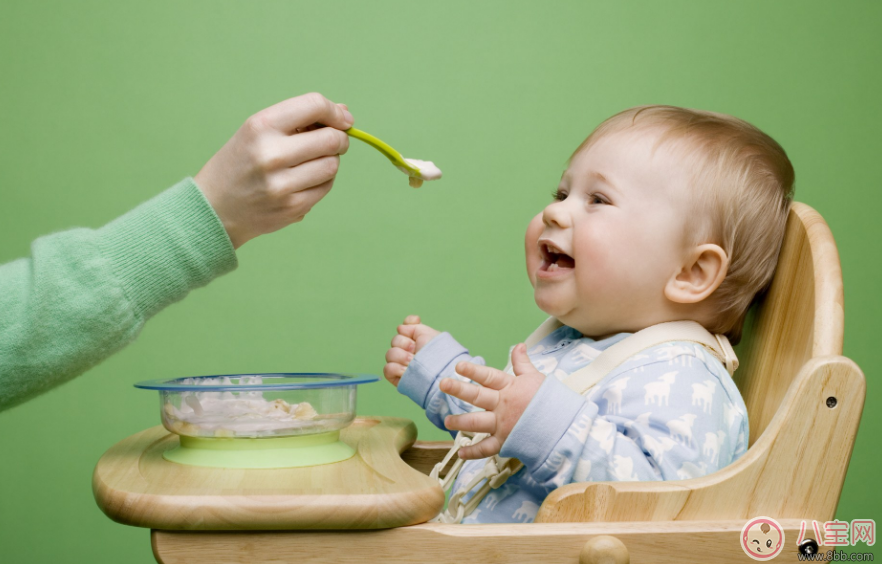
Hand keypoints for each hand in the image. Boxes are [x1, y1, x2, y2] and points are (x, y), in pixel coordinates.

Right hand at [194, 92, 353, 247]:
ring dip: (330, 161)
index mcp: (261, 126)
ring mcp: (282, 184)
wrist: (215, 208)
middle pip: (331, 139)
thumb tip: (344, 111)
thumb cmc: (241, 163)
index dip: (335, 112)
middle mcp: (271, 154)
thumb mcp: (258, 131)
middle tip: (335, 141)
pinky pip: (326, 186)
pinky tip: (305, 180)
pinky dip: (323, 181)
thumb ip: (299, 119)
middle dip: (340, 138)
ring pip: (332, 165)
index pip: (314, 106)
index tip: (344, 119)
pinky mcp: (293, 207)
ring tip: (312, 161)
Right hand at [383, 315, 439, 386]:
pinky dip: (396, 368)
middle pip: (395, 340)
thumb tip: (399, 328)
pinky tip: (406, 371)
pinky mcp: (397, 377)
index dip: (406, 328)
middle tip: (416, 351)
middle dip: (405, 343)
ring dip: (402, 357)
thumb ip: (413, 326)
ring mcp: (402, 365)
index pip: (403, 329)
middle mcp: (408, 352)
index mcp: (416, 341)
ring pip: (389, 354)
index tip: (415, 328)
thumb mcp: (428, 334)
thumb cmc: (438, 353)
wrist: (441, 372)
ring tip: (412, 362)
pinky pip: (387, 368)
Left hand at [441, 343, 544, 458]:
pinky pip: (487, 448)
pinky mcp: (506, 441)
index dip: (473, 371)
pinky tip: (461, 452)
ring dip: (460, 421)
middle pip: (478, 396)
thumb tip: (518, 345)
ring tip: (447, 420)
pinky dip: (473, 452)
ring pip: (477, 422)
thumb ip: (522, 363)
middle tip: (443, 384)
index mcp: (510, 388)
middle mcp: (503, 405)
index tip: (458, 366)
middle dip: (459, 390)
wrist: (564, 426)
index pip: (489, 376)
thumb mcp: (536, 378)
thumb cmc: (550, 400)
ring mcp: (503, 424)